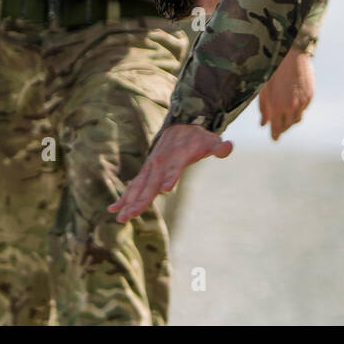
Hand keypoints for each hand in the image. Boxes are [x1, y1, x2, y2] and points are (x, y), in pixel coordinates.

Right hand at [108, 124, 232, 222]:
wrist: (180, 125)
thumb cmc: (197, 137)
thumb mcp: (211, 140)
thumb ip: (219, 146)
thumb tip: (229, 146)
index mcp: (177, 156)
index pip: (174, 169)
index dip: (171, 178)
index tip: (165, 189)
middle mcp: (160, 163)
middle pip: (150, 184)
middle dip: (141, 200)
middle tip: (131, 215)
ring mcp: (151, 168)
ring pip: (138, 187)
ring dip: (129, 202)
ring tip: (120, 217)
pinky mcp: (146, 172)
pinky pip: (133, 186)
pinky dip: (124, 197)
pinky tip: (114, 209)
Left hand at [257, 49, 314, 140]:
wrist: (291, 53)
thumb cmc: (273, 69)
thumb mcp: (263, 89)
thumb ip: (263, 108)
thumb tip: (264, 124)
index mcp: (276, 105)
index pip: (277, 128)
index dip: (275, 135)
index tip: (274, 138)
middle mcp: (290, 106)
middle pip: (288, 126)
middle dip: (283, 128)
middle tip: (278, 127)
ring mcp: (302, 101)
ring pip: (298, 119)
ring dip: (291, 121)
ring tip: (285, 117)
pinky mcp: (310, 95)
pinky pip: (304, 109)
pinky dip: (298, 110)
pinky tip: (293, 104)